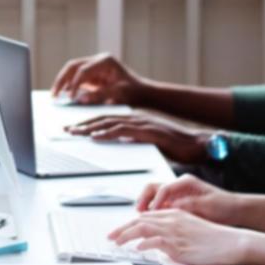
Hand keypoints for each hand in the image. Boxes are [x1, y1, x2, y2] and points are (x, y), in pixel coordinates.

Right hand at [50, 53, 143, 105]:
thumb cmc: (134, 92)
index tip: (69, 96)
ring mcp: (94, 67)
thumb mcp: (118, 94)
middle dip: (62, 79)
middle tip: (55, 93)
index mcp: (105, 61)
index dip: (74, 83)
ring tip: (55, 95)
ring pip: (72, 71)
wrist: (143, 93)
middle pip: (73, 66)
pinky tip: (64, 96)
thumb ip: (99, 95)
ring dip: (63, 82)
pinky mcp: (93, 76)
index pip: (84, 70)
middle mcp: (98, 61)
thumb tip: (79, 98)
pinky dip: (69, 86)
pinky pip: (77, 79)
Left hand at [63, 113, 207, 164]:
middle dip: (83, 124)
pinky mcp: (149, 131)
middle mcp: (136, 118)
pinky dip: (108, 133)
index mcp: (135, 120)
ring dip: (90, 127)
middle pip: (104, 118)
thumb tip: (117, 145)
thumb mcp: (149, 143)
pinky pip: (124, 131)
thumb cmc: (176, 146)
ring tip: (75, 132)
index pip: (107, 119)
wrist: (197, 144)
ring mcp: (142, 123)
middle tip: (67, 130)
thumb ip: (133, 141)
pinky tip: (97, 136)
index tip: (74, 128)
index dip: (88, 123)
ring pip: (110, 122)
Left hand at [107, 209, 246, 264]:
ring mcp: (175, 231)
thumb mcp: (189, 229)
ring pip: (143, 228)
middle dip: (122, 228)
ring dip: (127, 235)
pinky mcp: (179, 243)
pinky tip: (138, 249)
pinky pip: (156, 241)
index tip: (119, 230)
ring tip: (117, 242)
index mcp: (174, 214)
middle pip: (140, 220)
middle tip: (110, 236)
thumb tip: (158, 244)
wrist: (230, 242)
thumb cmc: (213, 239)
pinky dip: (145, 244)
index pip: (146, 216)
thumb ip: (173, 232)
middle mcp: (172, 219)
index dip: (130, 223)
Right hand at [133, 174, 237, 224]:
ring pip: (155, 195)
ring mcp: (178, 194)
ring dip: (147, 205)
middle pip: (154, 187)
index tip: (151, 212)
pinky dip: (154, 212)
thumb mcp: (208, 205)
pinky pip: (161, 205)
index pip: (164, 188)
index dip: (156, 201)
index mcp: (186, 182)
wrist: (236, 210)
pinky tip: (153, 222)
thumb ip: (189, 204)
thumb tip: (173, 207)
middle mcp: (179, 186)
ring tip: (141, 218)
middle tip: (139, 212)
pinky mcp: (179, 203)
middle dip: (144, 199)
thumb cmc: (225, 205)